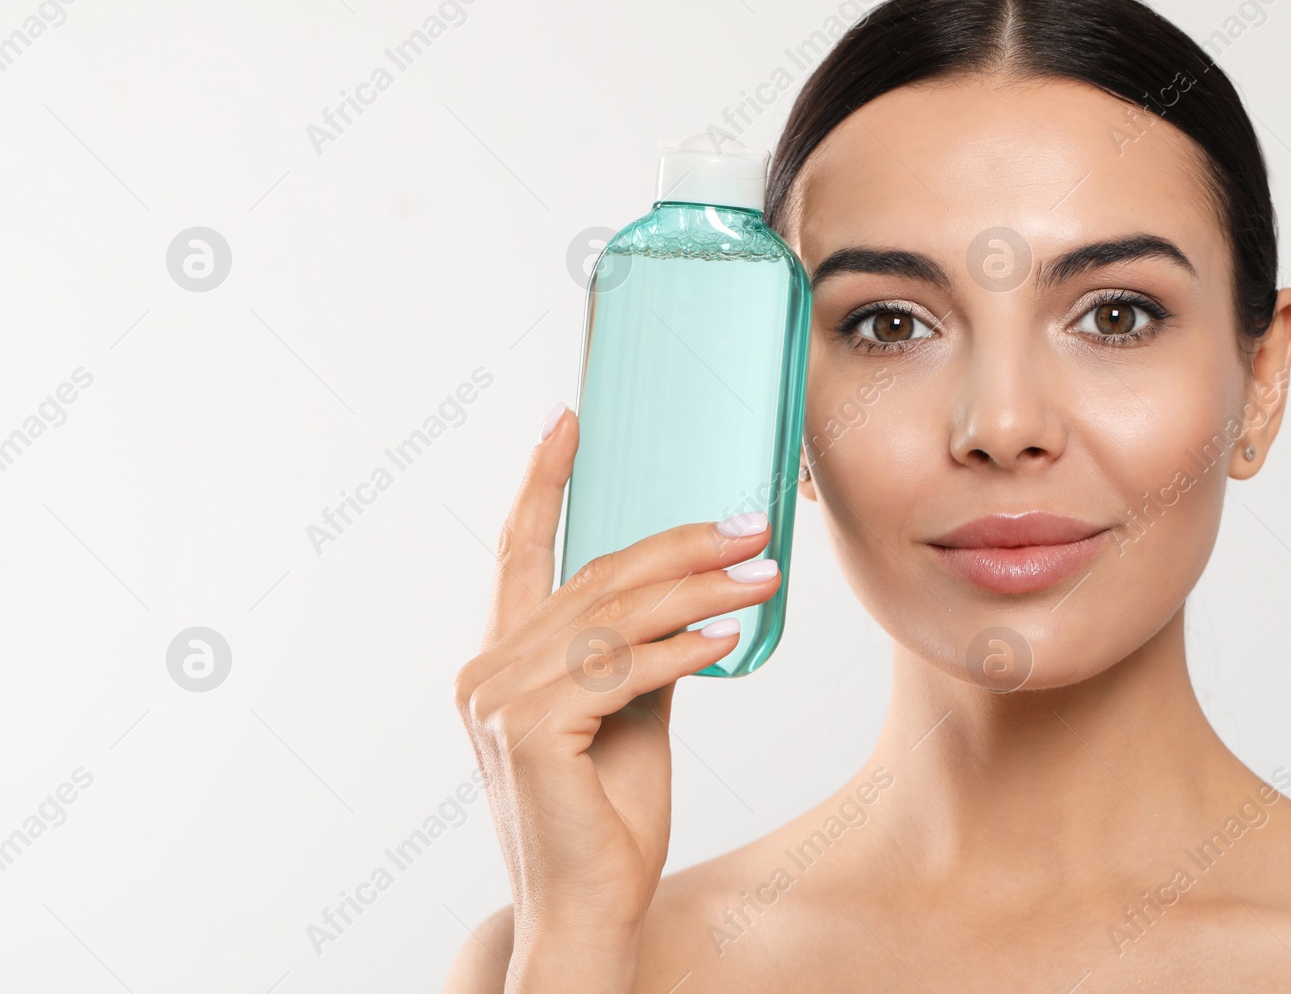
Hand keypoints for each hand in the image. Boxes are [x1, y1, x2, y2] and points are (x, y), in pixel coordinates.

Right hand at [453, 405, 778, 991]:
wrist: (588, 909)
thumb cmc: (605, 819)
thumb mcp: (627, 716)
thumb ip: (639, 652)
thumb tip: (694, 597)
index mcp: (498, 659)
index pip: (519, 551)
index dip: (542, 482)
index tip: (569, 422)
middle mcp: (485, 670)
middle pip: (593, 578)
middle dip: (679, 545)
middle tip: (748, 524)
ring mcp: (499, 700)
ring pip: (614, 617)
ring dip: (700, 591)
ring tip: (763, 573)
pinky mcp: (531, 732)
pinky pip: (623, 670)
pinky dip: (683, 650)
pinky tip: (729, 638)